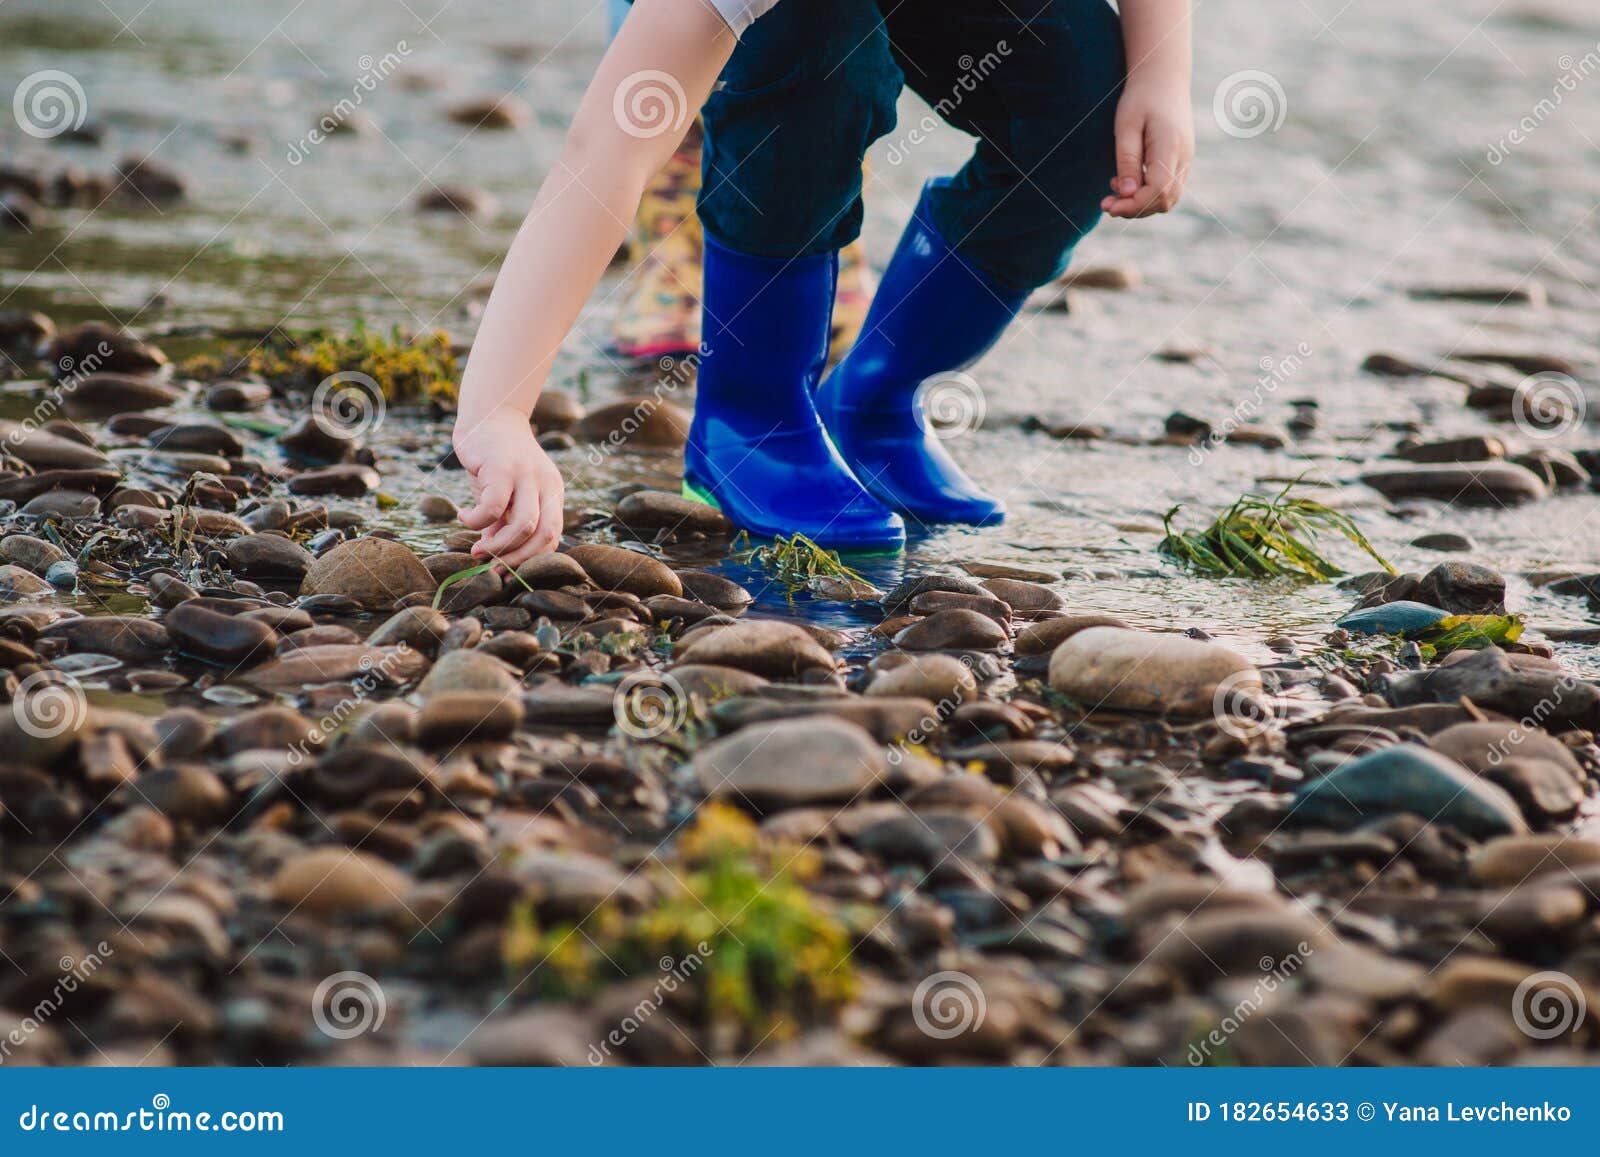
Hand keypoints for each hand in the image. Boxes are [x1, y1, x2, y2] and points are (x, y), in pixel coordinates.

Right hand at [452, 411, 564, 568]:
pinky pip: (494, 506)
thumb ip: (504, 523)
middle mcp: (546, 484)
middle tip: (493, 568)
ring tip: (476, 550)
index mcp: (552, 493)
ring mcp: (527, 475)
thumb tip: (493, 556)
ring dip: (499, 546)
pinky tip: (464, 518)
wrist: (488, 416)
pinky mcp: (503, 468)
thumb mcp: (506, 495)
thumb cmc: (495, 462)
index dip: (530, 558)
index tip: (505, 570)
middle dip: (518, 559)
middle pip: (545, 534)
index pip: (552, 536)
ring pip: (525, 525)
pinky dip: (477, 521)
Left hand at [1102, 73, 1193, 218]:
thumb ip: (1126, 160)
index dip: (1133, 205)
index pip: (1158, 190)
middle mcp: (1184, 156)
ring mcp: (1186, 159)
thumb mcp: (1126, 126)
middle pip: (1165, 200)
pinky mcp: (1182, 159)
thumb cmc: (1140, 98)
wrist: (1163, 77)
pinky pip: (1169, 188)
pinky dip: (1148, 194)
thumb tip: (1126, 193)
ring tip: (1115, 190)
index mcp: (1170, 146)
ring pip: (1169, 198)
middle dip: (1135, 209)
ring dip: (1142, 204)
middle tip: (1106, 202)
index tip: (1108, 205)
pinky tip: (1127, 182)